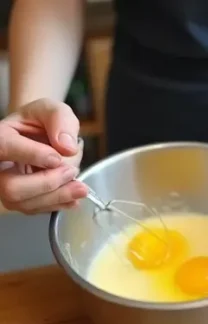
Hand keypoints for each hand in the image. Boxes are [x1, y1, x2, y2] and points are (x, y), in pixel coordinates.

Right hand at [0, 99, 86, 213]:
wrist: (40, 136)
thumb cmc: (41, 121)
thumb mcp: (52, 110)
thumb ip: (61, 120)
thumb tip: (67, 147)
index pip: (5, 148)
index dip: (32, 155)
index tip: (57, 158)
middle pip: (11, 187)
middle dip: (47, 183)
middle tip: (72, 172)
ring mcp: (4, 185)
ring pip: (23, 203)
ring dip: (56, 197)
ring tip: (81, 187)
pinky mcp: (18, 199)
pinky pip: (34, 209)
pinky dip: (57, 204)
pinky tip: (73, 196)